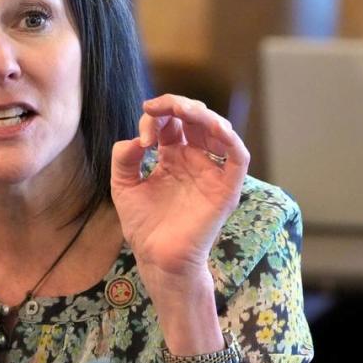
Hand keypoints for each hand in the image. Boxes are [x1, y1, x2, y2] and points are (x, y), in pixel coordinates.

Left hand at [110, 95, 248, 279]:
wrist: (157, 258)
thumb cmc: (143, 225)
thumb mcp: (124, 185)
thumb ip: (124, 159)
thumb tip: (137, 139)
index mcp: (171, 157)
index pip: (170, 123)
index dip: (155, 118)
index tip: (142, 132)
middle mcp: (193, 160)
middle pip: (195, 119)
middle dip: (178, 105)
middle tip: (159, 105)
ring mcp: (211, 172)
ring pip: (218, 130)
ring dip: (203, 114)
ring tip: (184, 109)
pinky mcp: (225, 189)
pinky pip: (238, 158)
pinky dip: (231, 139)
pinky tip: (215, 127)